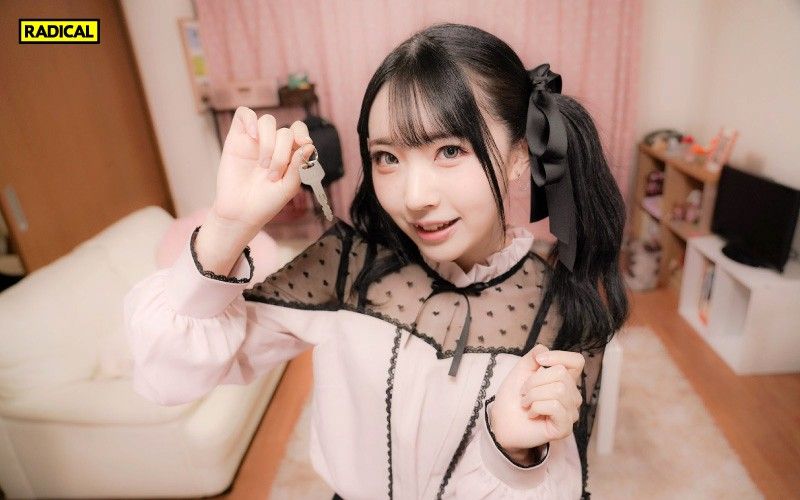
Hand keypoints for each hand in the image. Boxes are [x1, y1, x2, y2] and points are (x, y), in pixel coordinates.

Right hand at [211, 106, 315, 231]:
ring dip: (269, 143)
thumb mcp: (288, 188)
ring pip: (267, 121)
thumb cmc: (265, 202)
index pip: (299, 131)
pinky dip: (250, 120)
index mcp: (289, 154)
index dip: (302, 133)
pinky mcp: (236, 138)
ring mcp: (255, 140)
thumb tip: (308, 146)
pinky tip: (253, 137)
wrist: (240, 213)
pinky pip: (244, 114)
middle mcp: (273, 144)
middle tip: (273, 175)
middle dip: (282, 153)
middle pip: (284, 131)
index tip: (304, 144)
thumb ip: (298, 167)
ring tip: (263, 165)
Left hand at [489, 344, 585, 457]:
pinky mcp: (564, 427)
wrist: (502, 421)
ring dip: (533, 395)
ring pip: (558, 390)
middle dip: (535, 380)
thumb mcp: (522, 370)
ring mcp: (570, 413)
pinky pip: (555, 406)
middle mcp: (571, 396)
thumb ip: (534, 356)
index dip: (559, 356)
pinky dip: (536, 407)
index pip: (577, 361)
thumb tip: (544, 350)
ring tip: (526, 403)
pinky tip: (531, 413)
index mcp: (564, 380)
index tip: (539, 361)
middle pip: (561, 374)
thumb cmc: (513, 397)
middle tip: (524, 392)